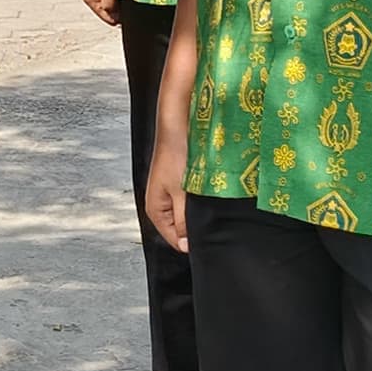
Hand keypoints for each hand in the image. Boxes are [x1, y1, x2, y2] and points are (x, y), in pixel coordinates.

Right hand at [142, 69, 194, 251]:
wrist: (179, 125)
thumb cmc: (177, 154)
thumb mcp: (182, 193)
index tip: (212, 235)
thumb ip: (184, 221)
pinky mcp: (180, 184)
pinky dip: (201, 199)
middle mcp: (161, 204)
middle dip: (198, 226)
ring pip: (189, 214)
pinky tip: (210, 192)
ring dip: (201, 211)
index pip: (175, 241)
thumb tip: (186, 245)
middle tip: (215, 218)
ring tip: (212, 202)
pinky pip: (191, 201)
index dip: (193, 241)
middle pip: (182, 228)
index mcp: (156, 210)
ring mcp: (171, 194)